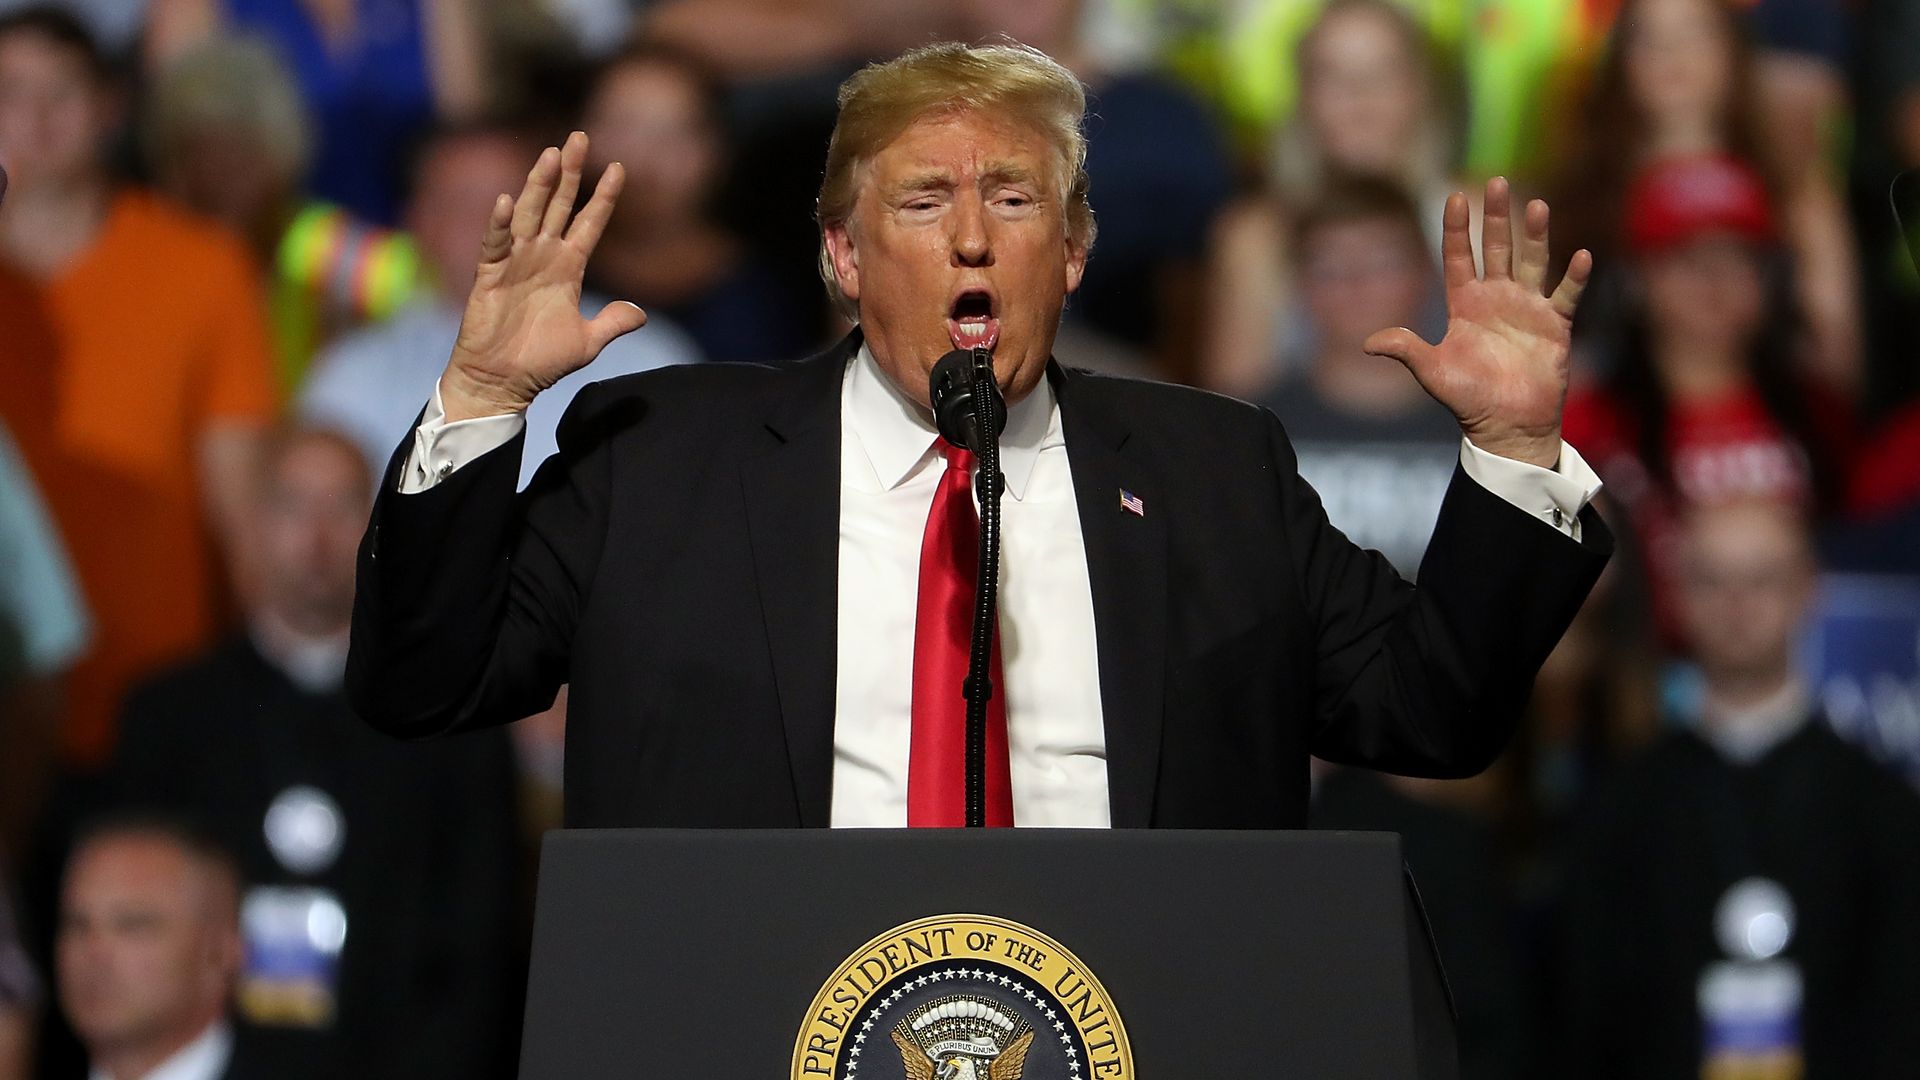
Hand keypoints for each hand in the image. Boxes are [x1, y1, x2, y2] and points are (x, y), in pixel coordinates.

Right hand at [440, 131, 646, 419]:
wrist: (503, 382)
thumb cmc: (541, 362)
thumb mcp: (587, 342)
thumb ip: (613, 323)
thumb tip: (641, 313)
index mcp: (568, 268)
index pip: (589, 223)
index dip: (604, 197)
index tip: (620, 167)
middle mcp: (543, 257)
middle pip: (558, 204)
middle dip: (570, 172)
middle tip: (579, 137)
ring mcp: (516, 262)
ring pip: (529, 213)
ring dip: (538, 184)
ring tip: (551, 154)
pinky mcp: (490, 275)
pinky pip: (495, 244)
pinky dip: (500, 224)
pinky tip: (507, 201)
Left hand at [1363, 178, 1591, 467]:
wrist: (1506, 426)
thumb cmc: (1467, 399)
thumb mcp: (1432, 372)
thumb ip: (1406, 350)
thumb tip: (1367, 344)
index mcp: (1465, 304)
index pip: (1459, 257)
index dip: (1457, 229)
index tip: (1454, 196)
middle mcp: (1497, 298)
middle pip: (1497, 248)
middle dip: (1496, 217)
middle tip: (1498, 181)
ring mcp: (1528, 308)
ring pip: (1533, 261)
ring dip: (1536, 235)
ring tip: (1537, 205)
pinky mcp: (1555, 325)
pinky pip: (1566, 295)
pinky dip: (1575, 278)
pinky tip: (1581, 256)